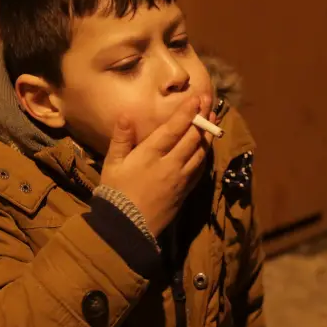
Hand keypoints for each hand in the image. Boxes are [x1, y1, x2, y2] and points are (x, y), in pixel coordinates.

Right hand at [100, 94, 217, 235]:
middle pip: (192, 137)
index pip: (174, 129)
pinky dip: (204, 155)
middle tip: (209, 100)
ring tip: (213, 120)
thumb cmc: (115, 193)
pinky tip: (206, 148)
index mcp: (151, 154)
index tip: (197, 98)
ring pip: (200, 152)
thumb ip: (121, 139)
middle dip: (202, 117)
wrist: (127, 228)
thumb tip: (125, 115)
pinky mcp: (185, 191)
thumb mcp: (112, 164)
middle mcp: (170, 164)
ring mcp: (181, 178)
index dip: (187, 112)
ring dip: (207, 135)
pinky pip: (199, 169)